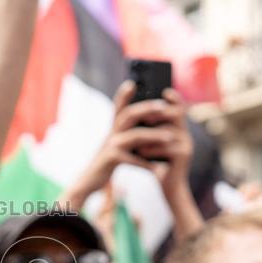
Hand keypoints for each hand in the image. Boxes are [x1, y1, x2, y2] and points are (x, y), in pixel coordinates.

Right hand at [68, 82, 192, 204]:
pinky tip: (160, 167)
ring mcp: (110, 146)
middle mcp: (111, 133)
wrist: (91, 180)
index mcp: (113, 127)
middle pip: (128, 114)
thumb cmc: (108, 161)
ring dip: (154, 135)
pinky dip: (147, 163)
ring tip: (171, 137)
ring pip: (134, 135)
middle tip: (164, 106)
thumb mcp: (116, 143)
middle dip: (147, 108)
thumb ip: (128, 132)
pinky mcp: (111, 160)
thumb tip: (146, 121)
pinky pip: (132, 158)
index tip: (132, 82)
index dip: (124, 94)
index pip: (118, 106)